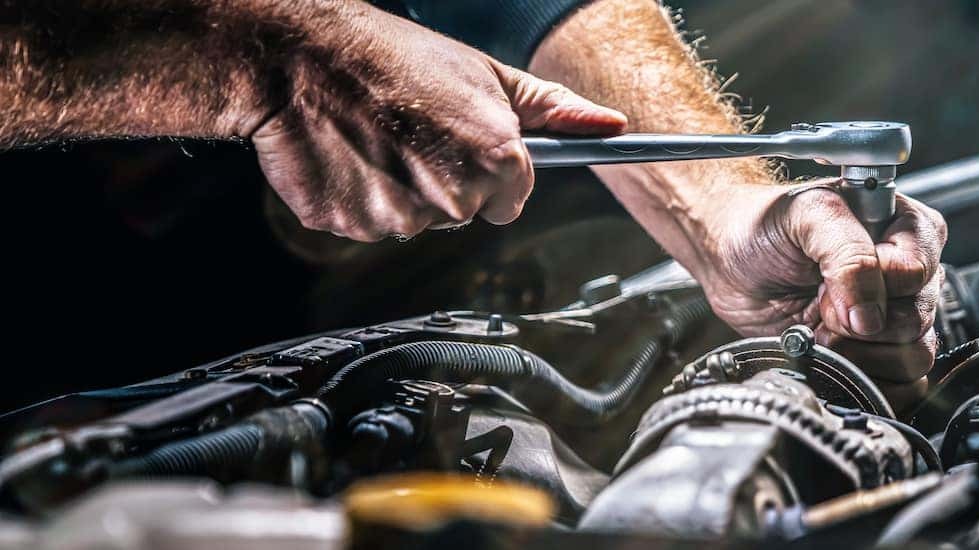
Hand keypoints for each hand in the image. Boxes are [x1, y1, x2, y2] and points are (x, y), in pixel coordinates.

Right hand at [248, 3, 626, 241]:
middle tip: (412, 132)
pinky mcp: (351, 227)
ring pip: (416, 222)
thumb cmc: (395, 60)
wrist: (299, 57)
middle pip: (465, 213)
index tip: (461, 144)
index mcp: (496, 159)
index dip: (490, 171)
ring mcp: (401, 218)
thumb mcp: (486, 75)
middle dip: (445, 181)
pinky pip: (368, 226)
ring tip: (377, 139)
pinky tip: (349, 157)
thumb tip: (612, 126)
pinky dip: (359, 198)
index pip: (513, 199)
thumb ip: (553, 111)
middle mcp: (454, 197)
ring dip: (400, 191)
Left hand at [692, 183, 946, 409]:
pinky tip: (836, 356)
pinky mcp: (878, 352)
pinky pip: (905, 383)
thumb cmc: (766, 225)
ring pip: (916, 355)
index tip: (828, 282)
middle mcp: (909, 273)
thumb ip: (847, 254)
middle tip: (820, 304)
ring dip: (861, 354)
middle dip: (858, 322)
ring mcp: (894, 315)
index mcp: (905, 227)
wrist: (730, 259)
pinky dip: (867, 379)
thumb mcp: (807, 216)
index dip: (872, 286)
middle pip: (916, 319)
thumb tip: (870, 316)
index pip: (915, 272)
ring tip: (824, 330)